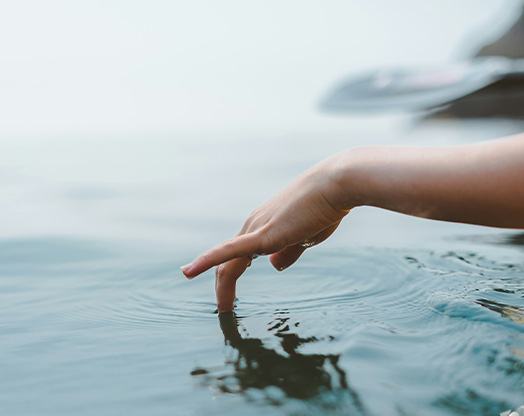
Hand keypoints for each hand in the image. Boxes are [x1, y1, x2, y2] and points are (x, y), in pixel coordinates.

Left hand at [181, 153, 351, 311]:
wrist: (335, 186)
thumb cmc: (324, 209)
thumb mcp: (306, 237)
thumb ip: (289, 251)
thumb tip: (274, 266)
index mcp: (263, 227)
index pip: (237, 255)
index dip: (230, 277)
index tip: (230, 298)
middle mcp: (253, 226)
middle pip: (228, 262)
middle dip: (223, 287)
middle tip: (224, 309)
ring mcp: (255, 228)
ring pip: (228, 263)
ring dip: (223, 288)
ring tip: (223, 310)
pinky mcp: (263, 234)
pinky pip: (228, 250)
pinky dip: (207, 261)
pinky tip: (188, 272)